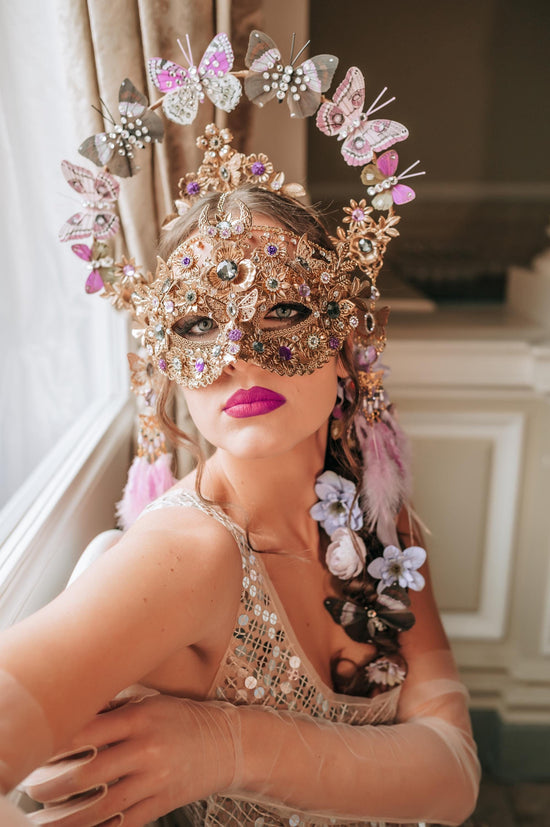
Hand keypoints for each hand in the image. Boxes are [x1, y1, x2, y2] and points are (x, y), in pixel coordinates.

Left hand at [23, 692, 236, 826]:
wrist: (230, 743)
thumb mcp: (152, 702)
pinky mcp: (163, 803)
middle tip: (34, 790)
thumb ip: (114, 708)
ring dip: (66, 818)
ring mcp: (155, 780)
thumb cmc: (185, 718)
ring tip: (44, 820)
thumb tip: (73, 713)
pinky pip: (124, 824)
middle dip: (53, 787)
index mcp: (140, 717)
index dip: (55, 745)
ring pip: (100, 807)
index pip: (87, 731)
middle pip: (87, 773)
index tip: (37, 751)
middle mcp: (146, 748)